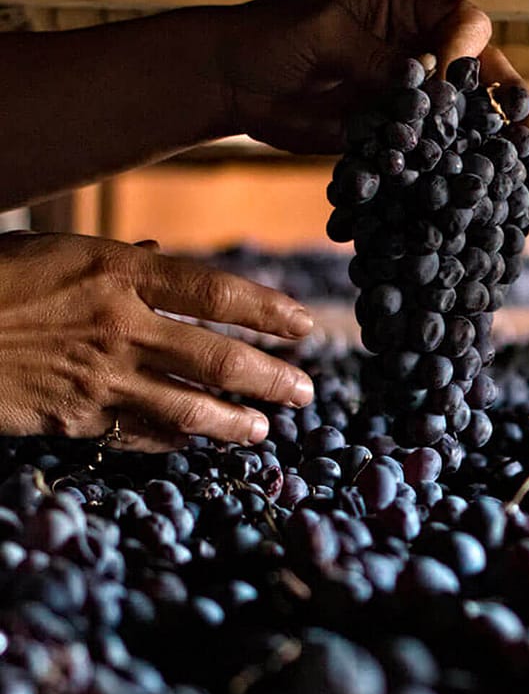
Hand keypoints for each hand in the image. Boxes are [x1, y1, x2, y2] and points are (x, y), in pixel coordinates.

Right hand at [0, 232, 315, 450]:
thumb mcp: (58, 250)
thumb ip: (120, 259)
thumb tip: (161, 253)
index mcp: (118, 271)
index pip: (215, 292)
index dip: (267, 311)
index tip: (304, 325)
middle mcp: (119, 324)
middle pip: (216, 356)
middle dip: (270, 376)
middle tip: (307, 391)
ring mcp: (98, 375)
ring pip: (188, 406)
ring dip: (235, 421)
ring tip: (266, 429)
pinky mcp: (74, 417)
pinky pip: (141, 433)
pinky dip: (176, 439)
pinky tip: (198, 442)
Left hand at [217, 0, 528, 163]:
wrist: (232, 81)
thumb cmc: (271, 37)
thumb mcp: (325, 35)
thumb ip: (378, 60)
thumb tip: (430, 90)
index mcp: (409, 3)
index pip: (463, 23)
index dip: (469, 55)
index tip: (459, 85)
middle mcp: (422, 43)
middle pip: (485, 74)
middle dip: (518, 106)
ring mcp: (415, 91)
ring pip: (471, 116)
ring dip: (505, 143)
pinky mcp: (400, 129)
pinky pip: (439, 148)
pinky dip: (462, 170)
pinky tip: (494, 192)